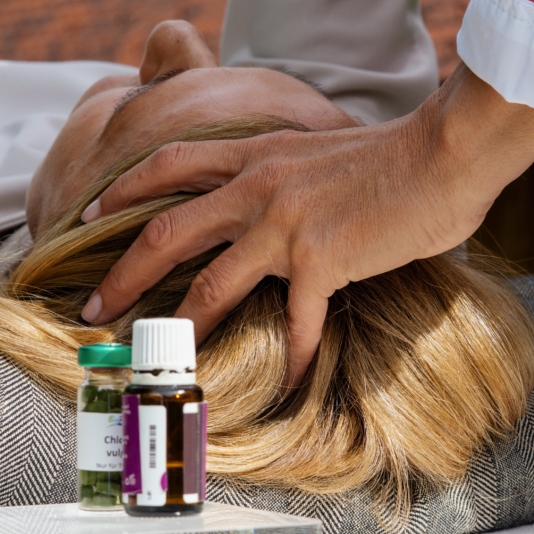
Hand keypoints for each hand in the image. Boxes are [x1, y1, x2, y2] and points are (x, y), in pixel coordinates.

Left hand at [81, 63, 533, 385]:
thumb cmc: (396, 153)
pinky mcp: (323, 261)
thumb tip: (280, 199)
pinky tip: (286, 386)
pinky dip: (290, 360)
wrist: (442, 154)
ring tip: (161, 356)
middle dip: (121, 275)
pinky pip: (296, 323)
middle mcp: (258, 188)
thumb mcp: (321, 146)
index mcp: (256, 156)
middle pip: (166, 233)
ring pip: (209, 285)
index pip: (169, 164)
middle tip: (94, 309)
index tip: (91, 214)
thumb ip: (287, 170)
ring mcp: (286, 226)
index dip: (123, 189)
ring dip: (178, 326)